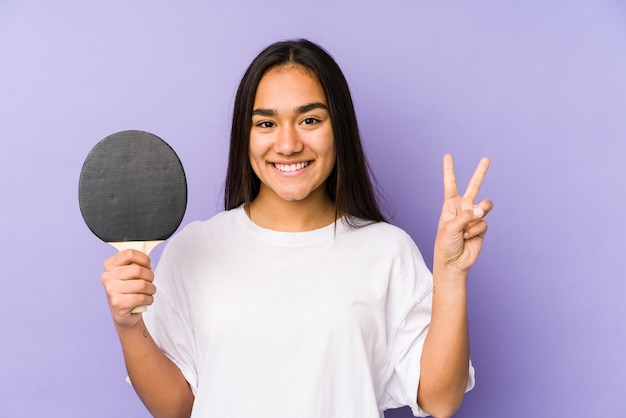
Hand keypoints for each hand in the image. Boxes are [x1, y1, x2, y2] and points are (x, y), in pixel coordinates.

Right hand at [101, 250, 155, 328]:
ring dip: (151, 289)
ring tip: (149, 292)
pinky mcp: (117, 303)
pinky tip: (146, 300)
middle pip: (138, 270)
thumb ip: (135, 265)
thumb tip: (148, 263)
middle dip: (150, 277)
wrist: (122, 314)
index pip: (129, 254)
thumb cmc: (128, 292)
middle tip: (150, 282)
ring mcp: (111, 290)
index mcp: (110, 266)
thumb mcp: (129, 275)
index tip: (149, 265)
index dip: (144, 259)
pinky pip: (141, 297)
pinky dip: (149, 299)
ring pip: (142, 284)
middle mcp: (108, 277)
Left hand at [434, 154, 492, 273]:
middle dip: (480, 172)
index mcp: (450, 205)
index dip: (449, 170)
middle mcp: (463, 208)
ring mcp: (474, 217)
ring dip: (479, 213)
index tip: (448, 155)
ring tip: (472, 220)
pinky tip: (468, 237)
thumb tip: (482, 210)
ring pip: (484, 206)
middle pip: (474, 186)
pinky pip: (483, 223)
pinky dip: (475, 231)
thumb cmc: (445, 244)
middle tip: (486, 159)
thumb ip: (466, 215)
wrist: (453, 262)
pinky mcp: (482, 227)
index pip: (450, 184)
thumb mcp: (450, 227)